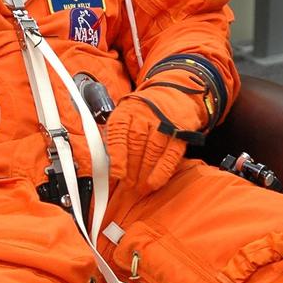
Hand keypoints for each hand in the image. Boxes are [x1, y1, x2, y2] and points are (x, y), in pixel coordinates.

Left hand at [105, 73, 209, 193]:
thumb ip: (114, 138)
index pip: (119, 131)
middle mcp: (144, 114)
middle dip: (131, 168)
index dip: (117, 154)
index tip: (116, 173)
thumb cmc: (143, 112)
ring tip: (140, 188)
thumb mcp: (124, 117)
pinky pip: (170, 154)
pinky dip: (162, 171)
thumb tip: (103, 164)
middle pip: (136, 143)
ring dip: (145, 172)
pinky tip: (155, 182)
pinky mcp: (179, 132)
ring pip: (153, 150)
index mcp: (126, 111)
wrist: (174, 94)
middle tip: (128, 184)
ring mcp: (163, 123)